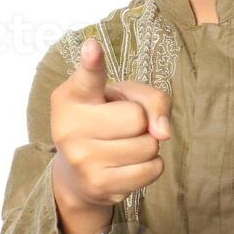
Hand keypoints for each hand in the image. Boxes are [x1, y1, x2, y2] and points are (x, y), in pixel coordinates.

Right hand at [50, 36, 171, 211]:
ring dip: (147, 145)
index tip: (93, 48)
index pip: (87, 77)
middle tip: (120, 127)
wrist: (79, 175)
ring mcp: (82, 159)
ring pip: (148, 145)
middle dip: (141, 122)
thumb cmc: (106, 123)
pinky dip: (150, 166)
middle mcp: (69, 127)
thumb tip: (164, 133)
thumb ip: (151, 99)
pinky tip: (128, 164)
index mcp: (71, 96)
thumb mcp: (124, 98)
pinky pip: (152, 169)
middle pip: (137, 117)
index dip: (92, 62)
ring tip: (123, 145)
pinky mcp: (99, 185)